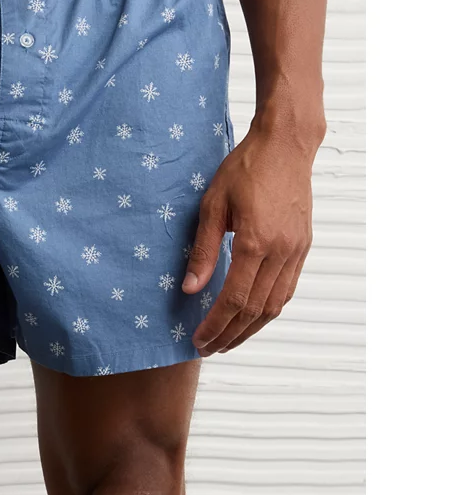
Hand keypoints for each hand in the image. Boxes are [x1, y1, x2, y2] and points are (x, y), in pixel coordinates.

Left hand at [184, 127, 315, 355]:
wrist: (285, 146)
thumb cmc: (244, 168)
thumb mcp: (213, 205)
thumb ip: (203, 250)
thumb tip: (190, 288)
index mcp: (255, 242)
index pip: (234, 299)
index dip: (215, 325)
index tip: (199, 340)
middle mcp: (281, 252)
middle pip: (256, 310)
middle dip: (231, 334)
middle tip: (209, 349)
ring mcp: (296, 251)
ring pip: (275, 304)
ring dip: (251, 328)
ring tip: (229, 341)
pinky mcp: (303, 247)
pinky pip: (287, 289)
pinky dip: (269, 309)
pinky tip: (253, 316)